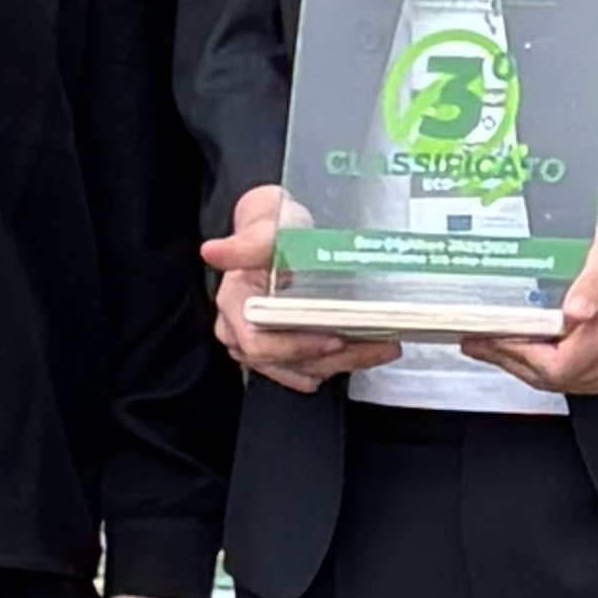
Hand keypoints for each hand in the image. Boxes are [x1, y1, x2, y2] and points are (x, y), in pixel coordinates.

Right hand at [203, 186, 365, 391]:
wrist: (277, 233)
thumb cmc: (272, 227)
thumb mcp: (266, 227)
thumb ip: (246, 243)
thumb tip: (212, 252)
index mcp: (233, 304)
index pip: (258, 342)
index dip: (296, 347)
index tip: (335, 339)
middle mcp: (240, 333)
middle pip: (286, 362)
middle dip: (335, 359)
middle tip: (380, 344)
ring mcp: (262, 347)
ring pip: (303, 369)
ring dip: (346, 363)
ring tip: (385, 346)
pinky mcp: (283, 352)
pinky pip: (311, 367)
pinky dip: (342, 362)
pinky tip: (369, 349)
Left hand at [471, 205, 597, 403]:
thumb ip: (594, 281)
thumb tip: (575, 313)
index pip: (556, 364)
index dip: (516, 356)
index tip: (487, 338)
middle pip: (556, 379)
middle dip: (513, 362)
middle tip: (480, 343)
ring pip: (569, 384)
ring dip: (531, 368)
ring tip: (500, 347)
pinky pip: (587, 381)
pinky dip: (556, 370)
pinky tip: (538, 352)